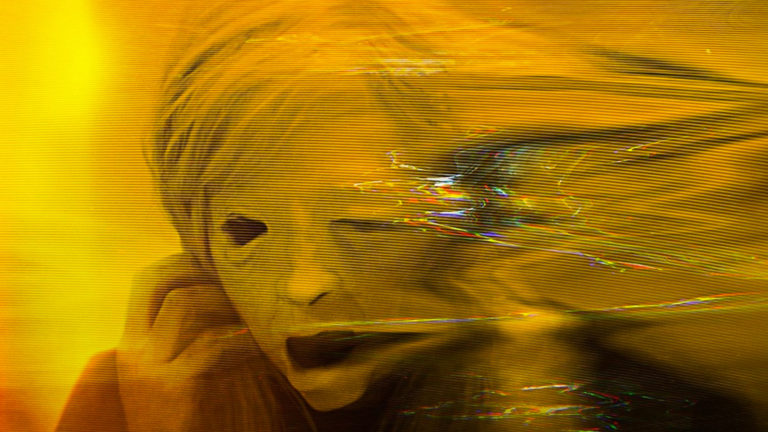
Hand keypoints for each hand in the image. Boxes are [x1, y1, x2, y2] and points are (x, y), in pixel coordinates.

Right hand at [116, 253, 258, 431]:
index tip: (208, 263)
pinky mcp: (175, 386)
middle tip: (226, 276)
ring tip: (241, 310)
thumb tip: (213, 295)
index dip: (177, 262)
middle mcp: (133, 351)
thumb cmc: (176, 414)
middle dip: (194, 268)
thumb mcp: (164, 371)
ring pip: (182, 303)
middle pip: (154, 282)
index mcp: (130, 343)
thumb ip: (176, 337)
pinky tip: (253, 342)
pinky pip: (210, 344)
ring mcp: (151, 368)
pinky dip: (237, 337)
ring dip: (218, 298)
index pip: (143, 281)